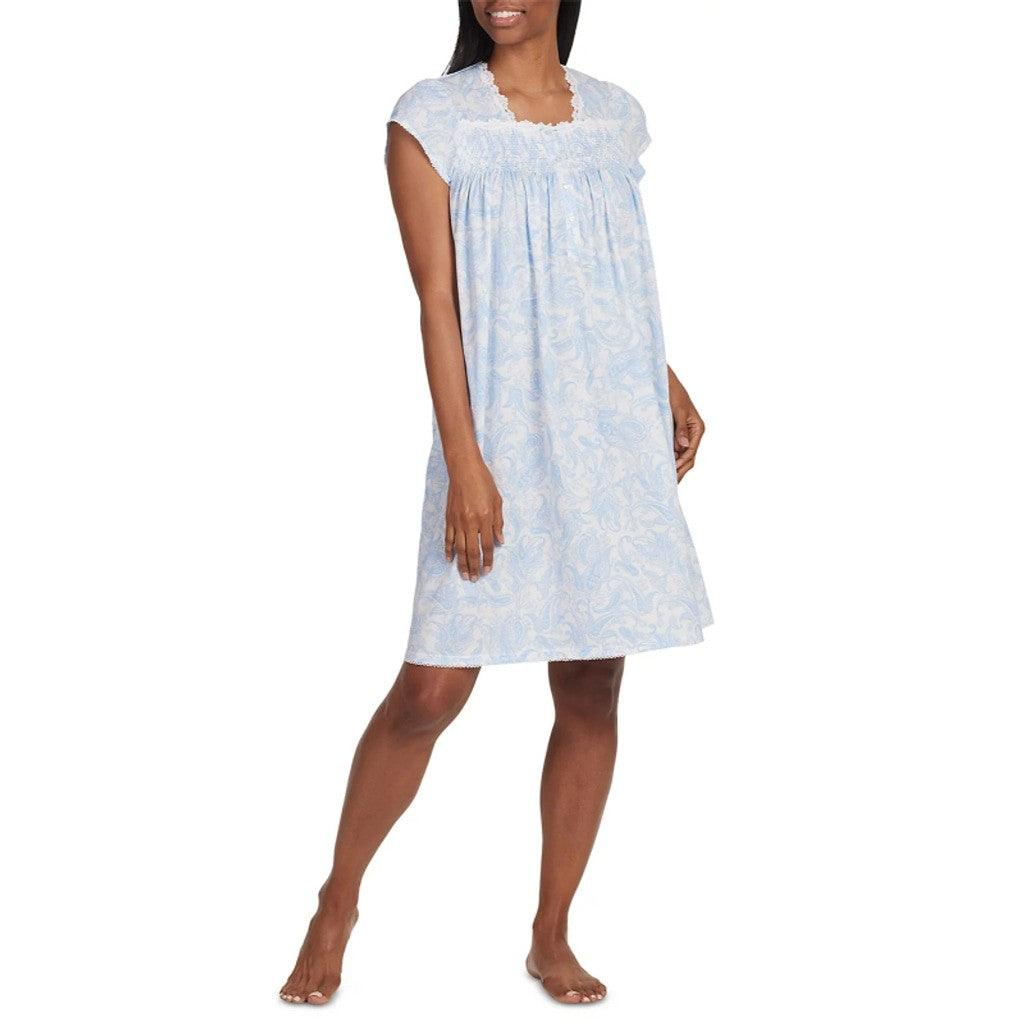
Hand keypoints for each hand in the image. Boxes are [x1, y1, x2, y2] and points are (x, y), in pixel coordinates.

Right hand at [444, 457, 504, 580]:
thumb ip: (498, 522)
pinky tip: (450, 560)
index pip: (487, 545)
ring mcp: (458, 521)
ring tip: (464, 575)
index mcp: (485, 518)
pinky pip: (448, 538)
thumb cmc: (484, 483)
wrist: (464, 469)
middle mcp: (471, 522)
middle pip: (472, 550)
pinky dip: (448, 550)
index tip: (488, 570)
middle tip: (475, 579)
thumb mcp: (497, 501)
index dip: (488, 559)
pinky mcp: (449, 518)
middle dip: (474, 566)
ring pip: (459, 548)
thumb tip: (500, 541)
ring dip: (462, 563)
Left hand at [667, 367, 704, 482]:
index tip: (671, 472)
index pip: (691, 452)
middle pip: (688, 458)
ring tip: (662, 479)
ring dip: (673, 466)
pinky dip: (667, 458)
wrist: (663, 382)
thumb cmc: (673, 392)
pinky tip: (658, 466)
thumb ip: (680, 428)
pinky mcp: (674, 433)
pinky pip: (672, 449)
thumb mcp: (678, 409)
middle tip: (667, 484)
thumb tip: (683, 447)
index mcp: (697, 429)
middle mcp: (692, 434)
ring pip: (680, 456)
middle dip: (679, 470)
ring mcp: (683, 435)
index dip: (682, 463)